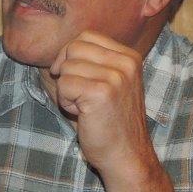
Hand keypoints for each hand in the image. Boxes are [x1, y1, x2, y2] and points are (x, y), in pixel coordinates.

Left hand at [47, 31, 152, 176]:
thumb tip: (63, 49)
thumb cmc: (112, 122)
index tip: (71, 75)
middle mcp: (126, 63)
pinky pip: (64, 85)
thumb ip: (94, 62)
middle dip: (65, 71)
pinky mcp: (102, 93)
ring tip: (84, 106)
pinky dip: (65, 102)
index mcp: (129, 57)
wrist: (127, 155)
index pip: (86, 36)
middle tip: (77, 94)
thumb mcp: (111, 83)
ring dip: (66, 89)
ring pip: (66, 67)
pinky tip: (82, 114)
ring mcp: (116, 77)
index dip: (69, 54)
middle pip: (74, 47)